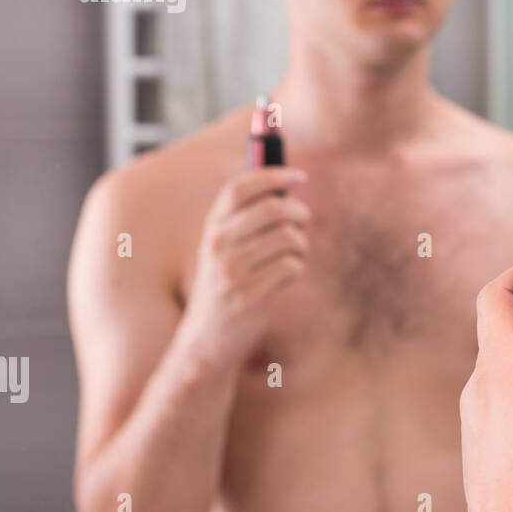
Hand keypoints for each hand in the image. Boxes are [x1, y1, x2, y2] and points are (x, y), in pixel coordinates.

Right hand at [176, 167, 310, 370]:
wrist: (208, 337)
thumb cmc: (228, 282)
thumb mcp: (226, 246)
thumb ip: (248, 215)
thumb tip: (287, 181)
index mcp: (212, 227)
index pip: (238, 188)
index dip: (272, 174)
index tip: (299, 176)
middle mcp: (218, 246)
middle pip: (272, 208)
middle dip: (299, 211)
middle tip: (303, 220)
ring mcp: (232, 272)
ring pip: (289, 237)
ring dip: (301, 244)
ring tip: (292, 255)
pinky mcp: (250, 296)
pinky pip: (292, 266)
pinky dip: (297, 269)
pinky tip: (285, 278)